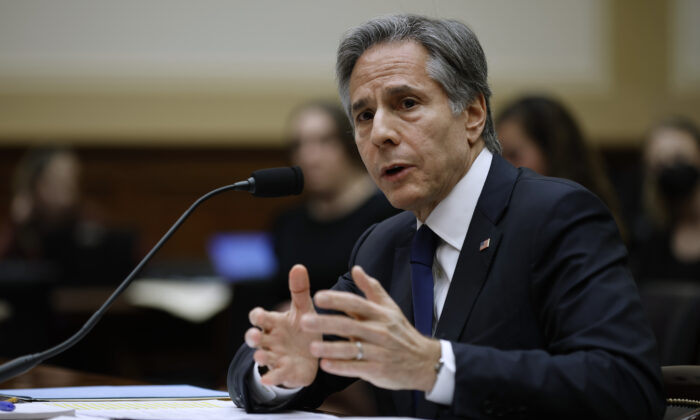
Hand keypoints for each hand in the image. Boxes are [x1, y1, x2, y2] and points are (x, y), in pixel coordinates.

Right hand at [244, 264, 320, 387]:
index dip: (257, 317)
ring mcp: (275, 356)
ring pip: (263, 356)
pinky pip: (275, 375)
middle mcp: (270, 339)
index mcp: (274, 322)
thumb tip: (298, 266)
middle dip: (252, 337)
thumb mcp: (304, 308)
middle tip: (253, 335)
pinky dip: (271, 377)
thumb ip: (299, 290)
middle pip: (255, 337)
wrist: (313, 355)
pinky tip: (268, 379)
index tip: (259, 315)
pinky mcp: (284, 371)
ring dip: (260, 357)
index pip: (260, 318)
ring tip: (260, 357)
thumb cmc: (303, 328)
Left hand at [301, 265, 441, 391]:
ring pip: (351, 349)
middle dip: (326, 322)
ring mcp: (379, 352)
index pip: (356, 303)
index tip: (317, 296)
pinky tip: (325, 364)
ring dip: (330, 348)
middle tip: (304, 321)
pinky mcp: (378, 370)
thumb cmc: (401, 332)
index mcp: (380, 314)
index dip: (337, 300)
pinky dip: (340, 367)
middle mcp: (379, 331)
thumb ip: (371, 288)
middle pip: (349, 325)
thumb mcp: (390, 308)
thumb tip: (356, 268)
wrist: (424, 361)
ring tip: (311, 347)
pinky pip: (356, 368)